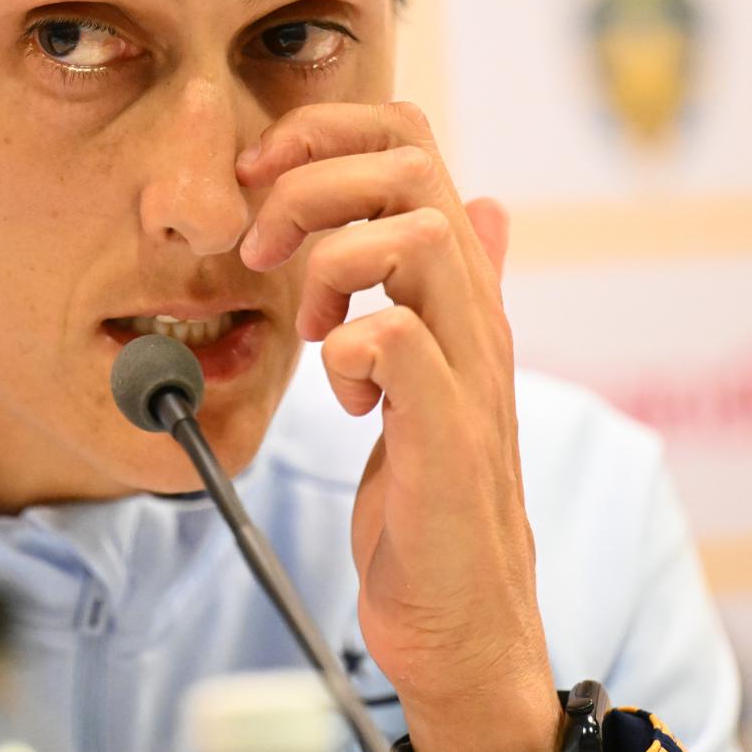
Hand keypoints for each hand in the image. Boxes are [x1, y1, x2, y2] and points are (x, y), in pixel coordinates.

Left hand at [237, 101, 561, 751]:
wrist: (464, 619)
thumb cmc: (431, 497)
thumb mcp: (436, 373)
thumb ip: (450, 290)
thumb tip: (488, 207)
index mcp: (457, 289)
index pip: (412, 143)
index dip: (328, 132)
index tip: (263, 175)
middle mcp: (473, 314)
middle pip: (410, 167)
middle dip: (313, 184)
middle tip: (264, 249)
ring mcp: (467, 370)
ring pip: (415, 236)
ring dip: (332, 263)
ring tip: (308, 323)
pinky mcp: (447, 435)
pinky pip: (397, 340)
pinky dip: (346, 351)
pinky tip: (342, 394)